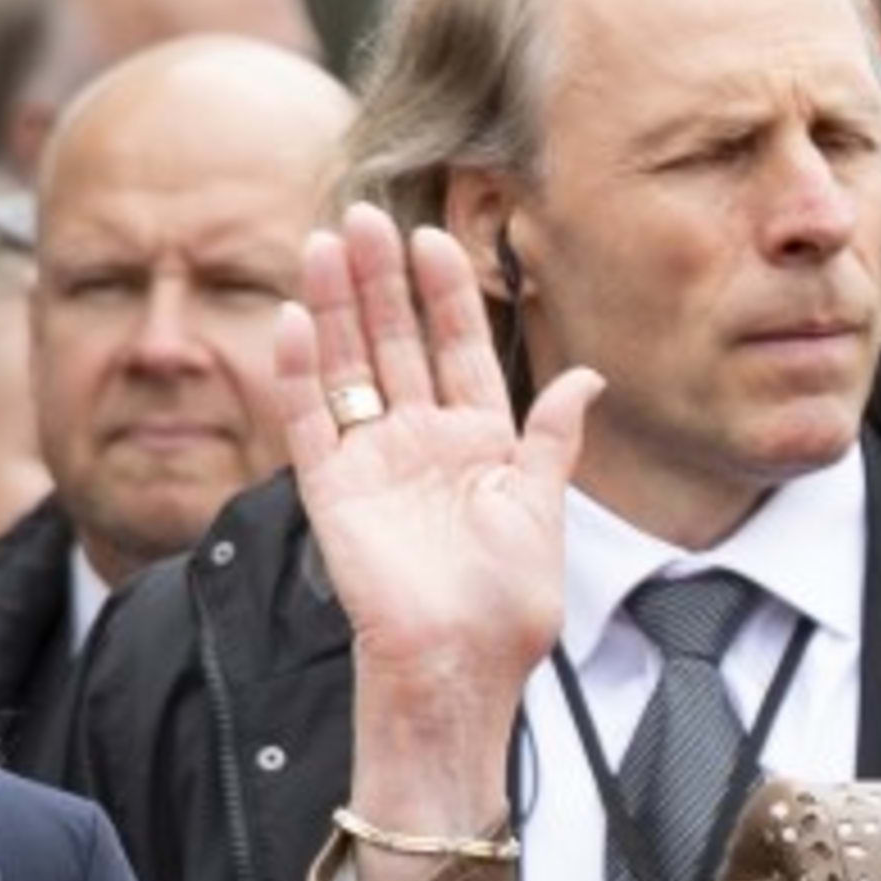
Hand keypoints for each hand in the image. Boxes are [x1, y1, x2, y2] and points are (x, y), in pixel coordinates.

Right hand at [275, 208, 602, 820]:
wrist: (462, 664)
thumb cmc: (508, 604)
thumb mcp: (543, 508)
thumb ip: (552, 437)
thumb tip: (586, 376)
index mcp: (478, 442)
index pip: (458, 347)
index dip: (446, 294)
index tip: (435, 239)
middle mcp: (421, 442)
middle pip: (394, 342)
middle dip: (380, 281)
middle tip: (364, 216)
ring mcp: (373, 462)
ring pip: (348, 366)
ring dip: (335, 307)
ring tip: (326, 243)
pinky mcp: (332, 491)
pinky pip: (309, 420)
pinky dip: (299, 372)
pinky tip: (295, 318)